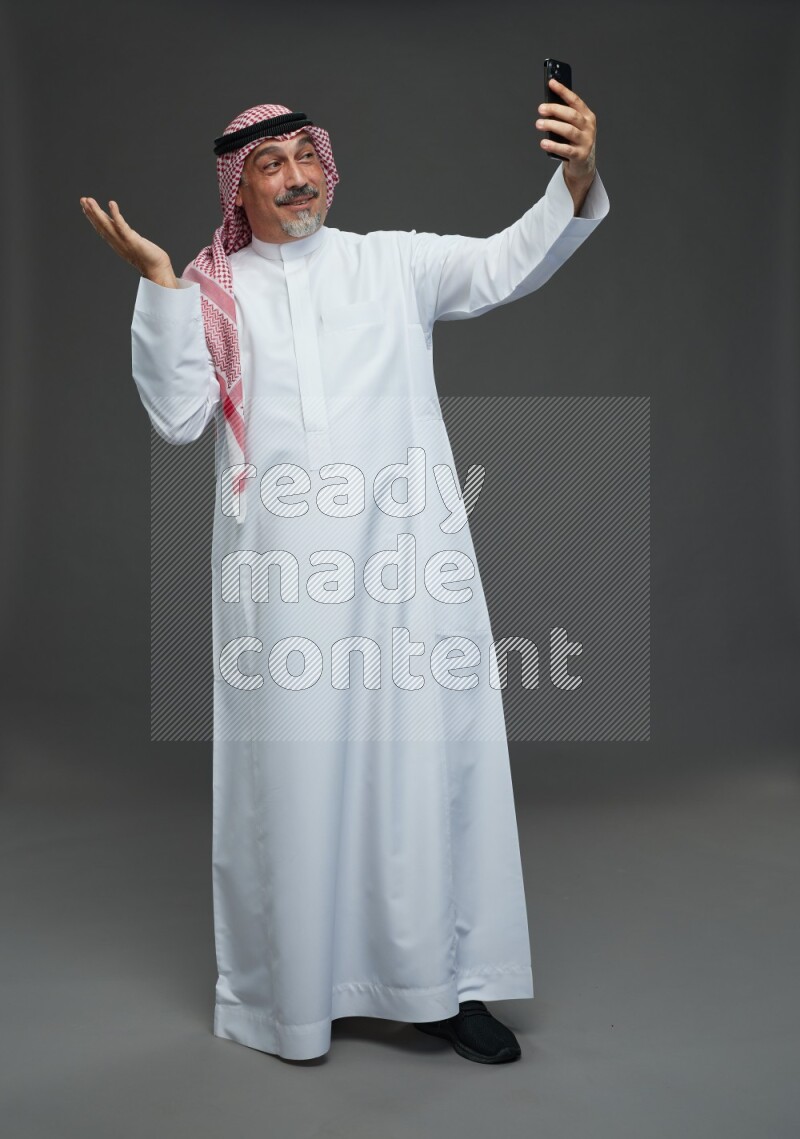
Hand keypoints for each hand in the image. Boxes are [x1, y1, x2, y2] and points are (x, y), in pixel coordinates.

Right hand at [79, 197, 177, 287]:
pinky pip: (121, 225)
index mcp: (117, 243)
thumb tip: (125, 233)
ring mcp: (123, 241)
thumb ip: (128, 238)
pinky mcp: (131, 239)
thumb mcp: (134, 245)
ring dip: (97, 212)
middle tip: (83, 199)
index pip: (102, 228)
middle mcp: (117, 242)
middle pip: (101, 225)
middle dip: (91, 212)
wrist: (157, 269)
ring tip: (89, 200)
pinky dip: (115, 214)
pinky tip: (111, 203)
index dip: (93, 218)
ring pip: (106, 224)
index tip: (86, 206)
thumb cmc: (149, 258)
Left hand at [535, 77, 596, 194]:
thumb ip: (564, 117)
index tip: (551, 83)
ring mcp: (586, 142)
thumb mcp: (573, 127)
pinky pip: (566, 150)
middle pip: (571, 115)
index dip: (563, 91)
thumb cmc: (574, 142)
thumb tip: (547, 105)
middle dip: (555, 110)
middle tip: (541, 109)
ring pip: (569, 131)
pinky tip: (543, 142)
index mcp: (588, 116)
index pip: (575, 100)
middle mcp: (589, 128)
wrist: (583, 165)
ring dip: (552, 125)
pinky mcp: (580, 155)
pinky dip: (553, 146)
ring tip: (539, 124)